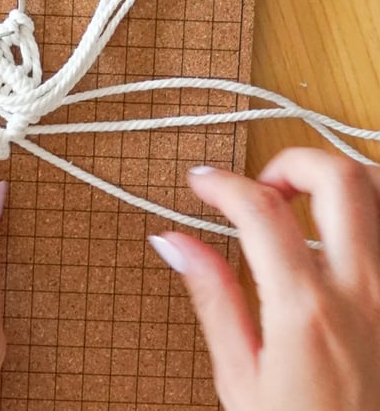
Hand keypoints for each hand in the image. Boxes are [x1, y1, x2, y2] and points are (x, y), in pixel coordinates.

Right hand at [149, 148, 379, 410]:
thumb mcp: (242, 376)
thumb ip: (212, 297)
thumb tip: (177, 244)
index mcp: (307, 311)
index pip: (261, 210)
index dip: (223, 183)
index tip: (204, 183)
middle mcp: (366, 291)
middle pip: (339, 177)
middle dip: (290, 162)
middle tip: (261, 187)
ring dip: (339, 180)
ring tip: (305, 204)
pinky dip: (369, 210)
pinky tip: (344, 229)